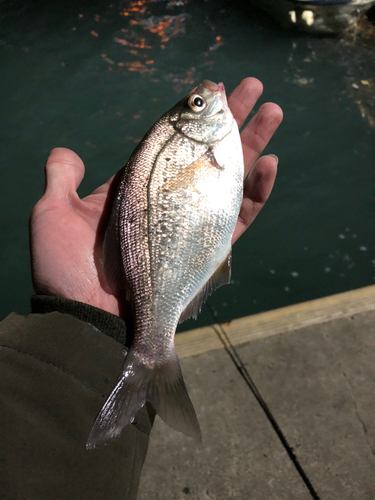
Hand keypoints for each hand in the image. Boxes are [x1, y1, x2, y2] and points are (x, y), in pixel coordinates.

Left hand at [29, 78, 282, 316]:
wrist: (87, 317)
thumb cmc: (65, 269)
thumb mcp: (52, 214)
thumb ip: (61, 179)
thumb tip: (65, 153)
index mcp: (135, 189)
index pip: (169, 144)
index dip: (190, 118)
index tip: (210, 89)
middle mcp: (167, 201)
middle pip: (205, 154)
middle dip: (230, 121)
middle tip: (251, 88)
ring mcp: (189, 223)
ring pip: (229, 179)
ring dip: (253, 146)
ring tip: (272, 112)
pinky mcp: (207, 248)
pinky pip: (239, 216)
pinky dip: (257, 192)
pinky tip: (270, 163)